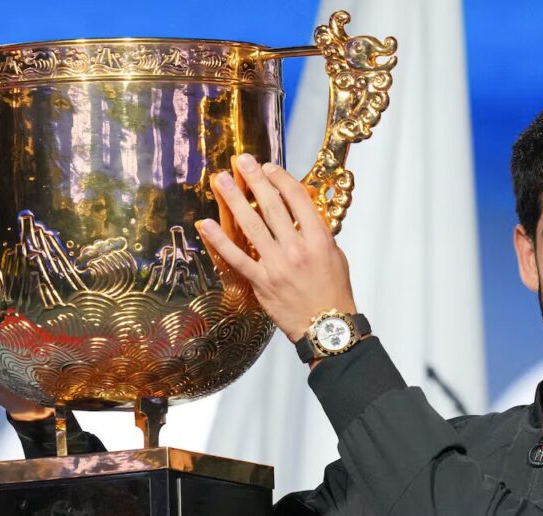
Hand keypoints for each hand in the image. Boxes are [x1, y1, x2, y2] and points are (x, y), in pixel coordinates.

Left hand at [198, 153, 356, 342]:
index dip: (281, 179)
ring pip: (251, 225)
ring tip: (222, 181)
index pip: (298, 199)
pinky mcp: (261, 281)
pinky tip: (206, 224)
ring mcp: (277, 264)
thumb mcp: (335, 255)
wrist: (326, 325)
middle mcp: (296, 248)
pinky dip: (219, 240)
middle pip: (272, 206)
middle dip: (255, 180)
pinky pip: (236, 257)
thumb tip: (300, 214)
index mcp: (318, 238)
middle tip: (242, 162)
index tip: (269, 167)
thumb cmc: (333, 292)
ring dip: (234, 200)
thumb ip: (317, 233)